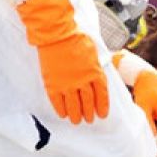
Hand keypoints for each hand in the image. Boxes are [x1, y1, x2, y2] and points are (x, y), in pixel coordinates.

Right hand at [16, 0, 108, 124]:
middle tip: (90, 120)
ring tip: (77, 121)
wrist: (57, 35)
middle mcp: (83, 81)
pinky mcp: (53, 84)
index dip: (102, 106)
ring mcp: (67, 84)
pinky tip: (63, 115)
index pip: (101, 94)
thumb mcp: (94, 53)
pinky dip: (60, 109)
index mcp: (95, 73)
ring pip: (73, 105)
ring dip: (75, 115)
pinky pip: (57, 101)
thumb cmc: (76, 39)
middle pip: (88, 102)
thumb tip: (98, 75)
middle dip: (89, 113)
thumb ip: (96, 67)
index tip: (102, 114)